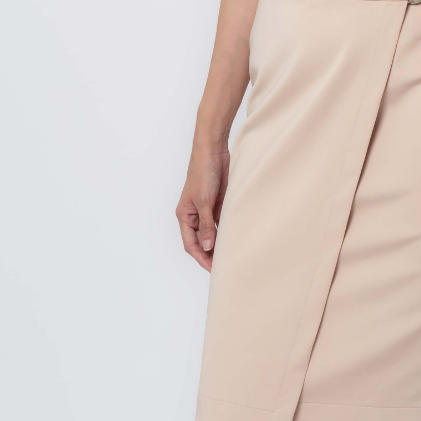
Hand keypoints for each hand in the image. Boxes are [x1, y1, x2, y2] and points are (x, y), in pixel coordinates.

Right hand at [176, 146, 229, 271]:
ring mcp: (207, 209)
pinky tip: (235, 237)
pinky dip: (227, 230)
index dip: (201, 258)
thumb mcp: (204, 201)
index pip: (191, 244)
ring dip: (220, 242)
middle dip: (210, 253)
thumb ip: (206, 225)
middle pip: (201, 240)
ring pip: (212, 232)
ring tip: (231, 255)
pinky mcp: (218, 203)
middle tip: (225, 266)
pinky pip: (221, 221)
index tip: (213, 269)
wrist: (213, 151)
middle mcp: (194, 215)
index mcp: (185, 215)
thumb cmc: (203, 172)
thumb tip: (207, 247)